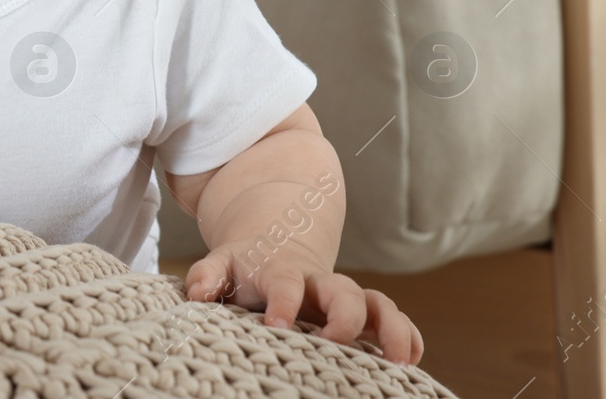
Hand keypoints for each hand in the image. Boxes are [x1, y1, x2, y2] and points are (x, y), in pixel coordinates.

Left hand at [184, 242, 423, 365]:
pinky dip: (407, 335)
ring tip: (399, 362)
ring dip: (391, 328)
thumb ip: (207, 275)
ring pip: (377, 303)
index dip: (283, 301)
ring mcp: (344, 297)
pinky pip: (393, 318)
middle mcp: (319, 283)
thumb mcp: (221, 264)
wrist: (275, 243)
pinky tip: (411, 359)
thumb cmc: (245, 267)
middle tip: (335, 344)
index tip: (278, 325)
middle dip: (345, 317)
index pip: (285, 282)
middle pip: (343, 290)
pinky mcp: (363, 313)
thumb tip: (195, 294)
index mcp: (281, 271)